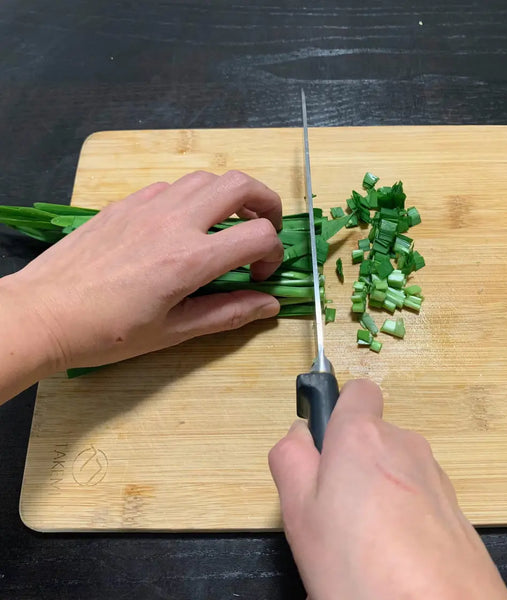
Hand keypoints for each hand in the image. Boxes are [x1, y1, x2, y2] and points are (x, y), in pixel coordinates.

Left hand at [1, 170, 282, 376]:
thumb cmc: (109, 332)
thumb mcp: (174, 331)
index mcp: (190, 259)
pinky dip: (192, 199)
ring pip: (206, 179)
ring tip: (226, 227)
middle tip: (264, 229)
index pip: (258, 236)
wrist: (45, 312)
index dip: (273, 254)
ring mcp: (148, 205)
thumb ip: (228, 314)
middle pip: (240, 184)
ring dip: (229, 198)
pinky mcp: (126, 203)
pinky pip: (172, 186)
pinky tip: (182, 227)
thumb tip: (269, 304)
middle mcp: (174, 221)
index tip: (259, 275)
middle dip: (266, 202)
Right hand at [269, 380, 506, 599]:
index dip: (338, 411)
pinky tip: (395, 555)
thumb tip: (300, 433)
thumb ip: (290, 459)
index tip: (323, 446)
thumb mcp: (300, 513)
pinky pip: (417, 496)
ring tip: (364, 542)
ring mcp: (435, 475)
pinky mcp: (455, 508)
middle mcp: (404, 444)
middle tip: (334, 511)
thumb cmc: (360, 566)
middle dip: (353, 461)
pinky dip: (404, 514)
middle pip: (372, 436)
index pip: (357, 391)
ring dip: (378, 491)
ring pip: (394, 468)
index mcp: (362, 436)